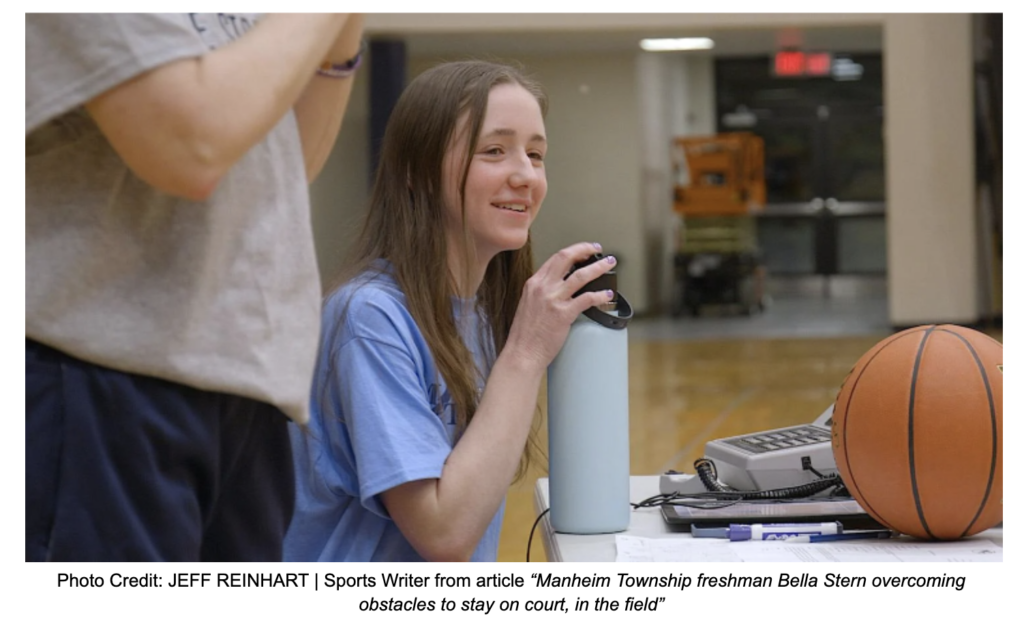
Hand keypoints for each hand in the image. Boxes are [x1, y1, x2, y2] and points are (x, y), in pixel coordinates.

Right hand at [504, 242, 617, 370]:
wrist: (522, 353)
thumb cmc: (525, 334)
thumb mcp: (529, 304)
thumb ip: (543, 293)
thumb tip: (562, 286)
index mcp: (533, 283)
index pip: (555, 258)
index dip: (573, 251)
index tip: (584, 250)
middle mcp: (542, 288)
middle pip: (566, 258)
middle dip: (585, 249)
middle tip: (598, 249)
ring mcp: (553, 300)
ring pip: (581, 275)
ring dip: (598, 267)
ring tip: (609, 264)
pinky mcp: (563, 314)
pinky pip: (587, 298)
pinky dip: (600, 294)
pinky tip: (607, 294)